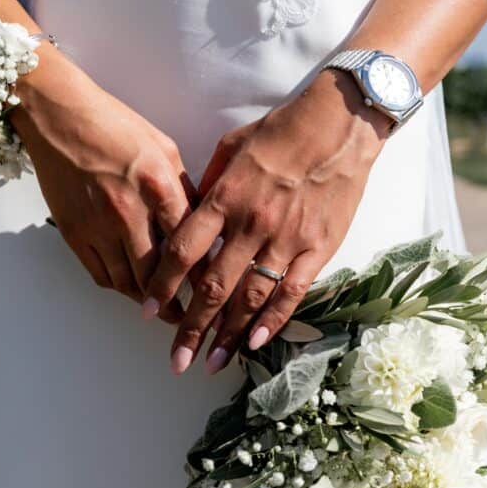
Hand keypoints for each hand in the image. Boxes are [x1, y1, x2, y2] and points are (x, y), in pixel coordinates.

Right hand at [12, 50, 193, 316]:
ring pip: (128, 282)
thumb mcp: (163, 148)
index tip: (214, 290)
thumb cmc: (113, 125)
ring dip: (146, 302)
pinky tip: (131, 290)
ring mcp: (97, 225)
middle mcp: (128, 210)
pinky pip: (100, 274)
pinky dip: (119, 288)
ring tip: (162, 312)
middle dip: (176, 303)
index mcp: (157, 185)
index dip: (203, 273)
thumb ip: (182, 188)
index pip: (188, 243)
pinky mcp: (73, 233)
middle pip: (157, 274)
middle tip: (189, 318)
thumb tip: (201, 223)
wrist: (57, 116)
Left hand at [144, 68, 391, 371]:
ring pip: (250, 298)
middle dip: (191, 329)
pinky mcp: (318, 247)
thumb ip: (208, 188)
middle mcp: (251, 224)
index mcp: (224, 198)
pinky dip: (272, 321)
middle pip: (213, 287)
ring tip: (211, 363)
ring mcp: (286, 239)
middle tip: (176, 360)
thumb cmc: (280, 131)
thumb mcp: (230, 148)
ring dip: (228, 335)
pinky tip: (254, 344)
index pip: (183, 251)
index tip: (148, 311)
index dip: (162, 285)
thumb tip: (187, 218)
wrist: (338, 123)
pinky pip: (292, 292)